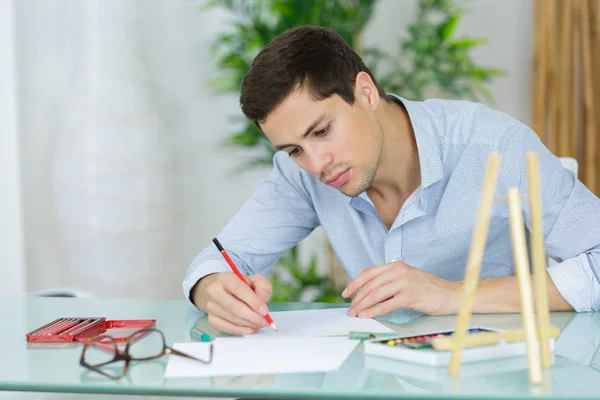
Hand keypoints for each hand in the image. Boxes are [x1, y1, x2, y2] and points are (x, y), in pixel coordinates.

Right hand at [192, 272, 271, 334]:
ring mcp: (211, 306)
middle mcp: (214, 291)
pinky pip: (228, 328)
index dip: (253, 302)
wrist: (222, 291)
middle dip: (253, 317)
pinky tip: (250, 328)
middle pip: (234, 307)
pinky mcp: (211, 319)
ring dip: (249, 324)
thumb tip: (262, 297)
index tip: (264, 311)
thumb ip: (262, 285)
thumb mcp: (255, 280)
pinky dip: (242, 330)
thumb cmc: (240, 286)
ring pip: (233, 319)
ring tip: (259, 323)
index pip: (239, 289)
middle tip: (265, 321)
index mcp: (225, 278)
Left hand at [341, 260, 460, 317]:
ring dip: (362, 306)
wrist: (451, 294)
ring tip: (355, 314)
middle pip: (370, 285)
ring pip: (376, 294)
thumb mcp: (407, 278)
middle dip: (357, 298)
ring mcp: (404, 283)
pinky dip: (374, 311)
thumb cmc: (429, 289)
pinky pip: (387, 305)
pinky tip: (366, 316)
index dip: (354, 283)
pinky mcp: (410, 296)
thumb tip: (370, 290)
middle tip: (349, 309)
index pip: (369, 273)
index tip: (346, 293)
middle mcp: (399, 271)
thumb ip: (391, 280)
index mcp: (396, 265)